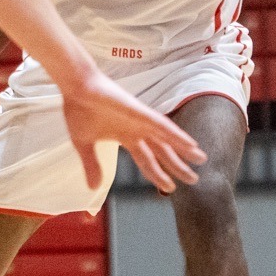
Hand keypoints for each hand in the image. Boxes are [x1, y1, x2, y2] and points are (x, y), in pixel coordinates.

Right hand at [59, 69, 206, 192]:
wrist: (75, 87)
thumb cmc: (79, 110)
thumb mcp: (84, 144)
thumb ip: (92, 165)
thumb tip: (93, 188)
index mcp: (126, 137)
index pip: (147, 160)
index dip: (158, 173)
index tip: (170, 187)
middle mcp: (138, 130)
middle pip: (163, 151)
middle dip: (178, 165)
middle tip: (194, 179)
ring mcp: (140, 120)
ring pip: (167, 138)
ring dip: (184, 149)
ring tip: (201, 159)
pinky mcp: (138, 111)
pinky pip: (160, 124)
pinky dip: (175, 134)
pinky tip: (188, 142)